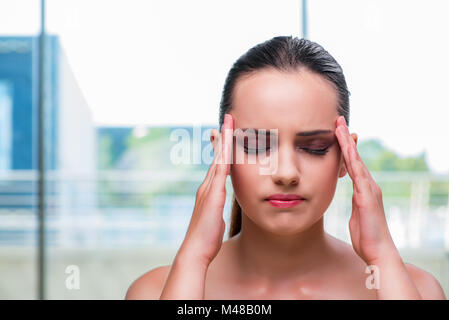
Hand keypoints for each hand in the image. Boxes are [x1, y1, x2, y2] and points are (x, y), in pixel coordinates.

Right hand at [177, 113, 233, 266]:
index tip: (225, 134)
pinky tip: (229, 146)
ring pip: (219, 160)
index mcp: (209, 191)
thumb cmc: (206, 238)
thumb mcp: (213, 218)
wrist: (196, 250)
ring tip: (229, 124)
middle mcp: (207, 186)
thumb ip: (216, 208)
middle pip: (217, 157)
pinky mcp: (212, 195)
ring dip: (224, 141)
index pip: (218, 165)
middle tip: (227, 120)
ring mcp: (208, 189)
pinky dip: (224, 157)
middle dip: (222, 137)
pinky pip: (220, 172)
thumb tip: (218, 205)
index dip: (222, 149)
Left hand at [335, 116, 397, 264]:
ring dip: (346, 143)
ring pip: (356, 160)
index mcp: (363, 189)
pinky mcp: (366, 195)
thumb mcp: (357, 216)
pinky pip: (357, 172)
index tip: (336, 134)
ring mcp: (369, 189)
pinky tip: (345, 147)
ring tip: (338, 126)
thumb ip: (355, 205)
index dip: (345, 148)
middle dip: (345, 138)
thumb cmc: (366, 237)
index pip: (352, 164)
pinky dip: (351, 158)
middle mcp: (368, 185)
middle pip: (354, 157)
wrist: (378, 252)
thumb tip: (353, 201)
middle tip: (337, 121)